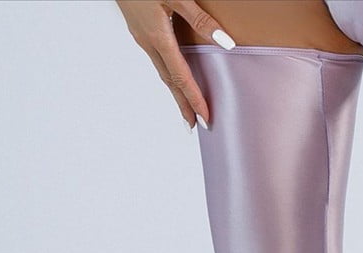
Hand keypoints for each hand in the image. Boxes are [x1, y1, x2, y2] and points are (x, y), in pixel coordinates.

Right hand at [115, 1, 235, 129]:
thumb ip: (200, 19)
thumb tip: (224, 42)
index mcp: (157, 37)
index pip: (180, 78)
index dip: (194, 99)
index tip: (205, 118)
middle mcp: (147, 41)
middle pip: (169, 82)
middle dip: (183, 104)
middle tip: (194, 123)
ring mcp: (140, 36)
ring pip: (161, 71)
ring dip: (174, 91)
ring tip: (185, 106)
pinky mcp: (138, 27)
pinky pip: (156, 59)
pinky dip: (167, 73)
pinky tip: (172, 74)